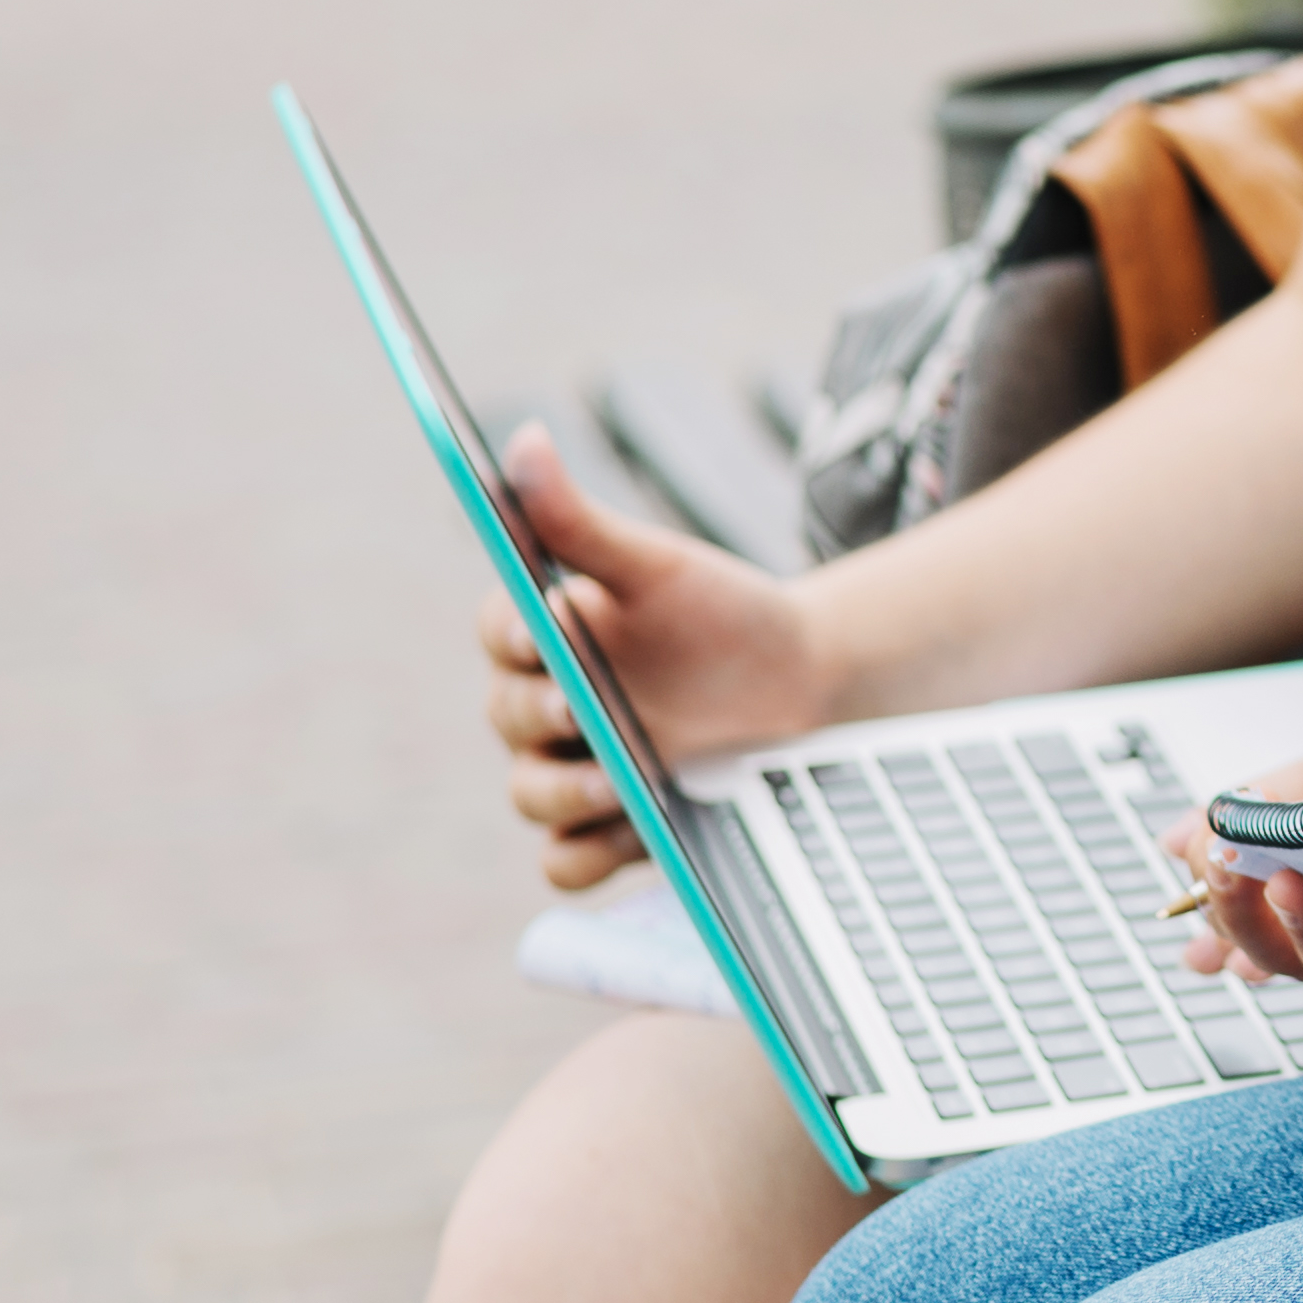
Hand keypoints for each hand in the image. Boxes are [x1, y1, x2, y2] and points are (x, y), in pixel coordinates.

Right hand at [482, 423, 830, 889]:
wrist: (804, 687)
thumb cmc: (720, 615)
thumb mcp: (658, 566)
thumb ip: (581, 520)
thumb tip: (523, 441)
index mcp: (543, 636)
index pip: (498, 631)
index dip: (515, 630)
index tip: (550, 621)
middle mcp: (545, 707)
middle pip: (509, 718)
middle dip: (545, 711)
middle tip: (588, 705)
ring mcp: (573, 772)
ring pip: (531, 795)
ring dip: (565, 790)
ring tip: (620, 778)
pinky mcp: (608, 831)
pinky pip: (567, 862)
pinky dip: (590, 852)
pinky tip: (635, 828)